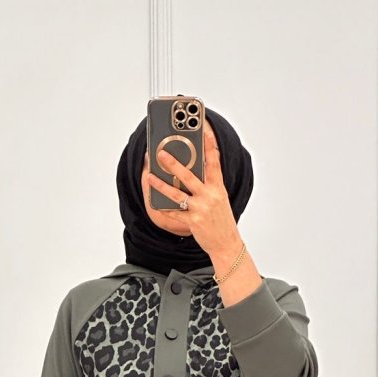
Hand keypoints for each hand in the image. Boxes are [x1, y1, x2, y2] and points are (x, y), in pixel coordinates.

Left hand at [142, 118, 241, 261]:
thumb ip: (210, 185)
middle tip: (161, 153)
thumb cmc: (222, 221)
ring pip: (177, 194)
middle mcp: (210, 196)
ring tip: (150, 176)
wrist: (227, 244)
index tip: (204, 131)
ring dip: (161, 184)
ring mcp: (201, 209)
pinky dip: (164, 208)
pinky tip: (155, 202)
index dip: (210, 145)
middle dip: (173, 163)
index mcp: (218, 188)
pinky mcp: (193, 221)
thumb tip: (196, 173)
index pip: (214, 162)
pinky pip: (175, 213)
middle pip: (189, 175)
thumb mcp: (220, 199)